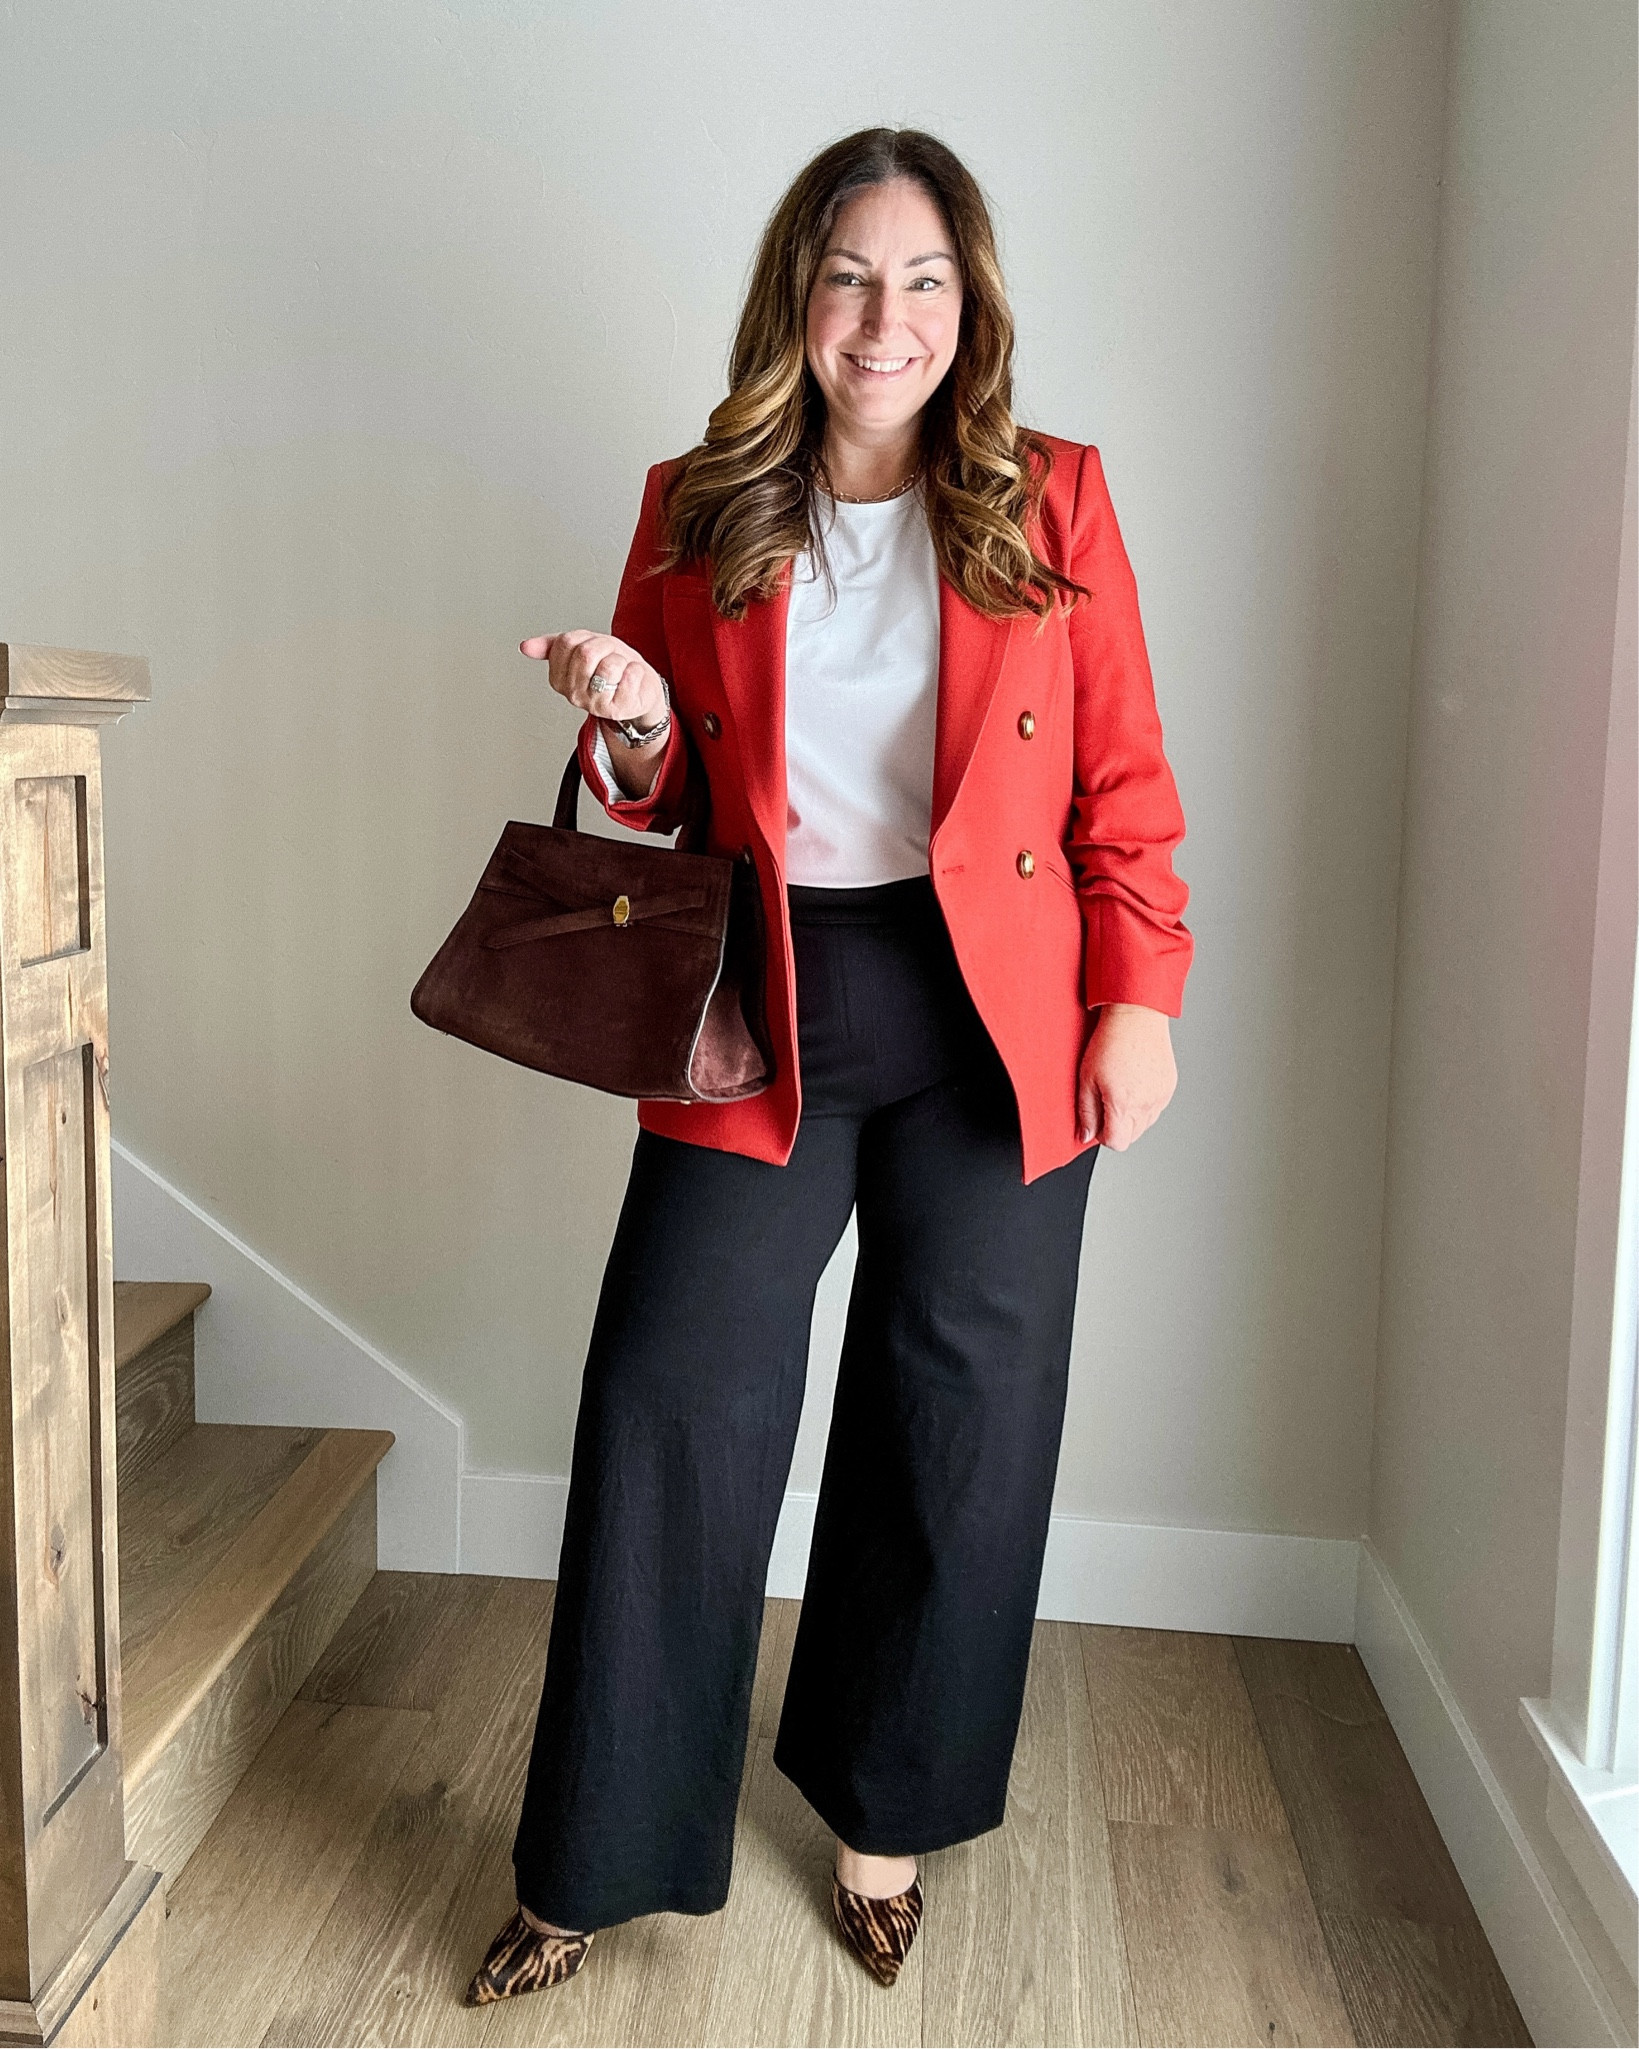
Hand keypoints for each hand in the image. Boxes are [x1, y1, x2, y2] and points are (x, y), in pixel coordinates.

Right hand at [521, 630, 665, 728]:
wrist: (637, 687)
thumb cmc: (608, 666)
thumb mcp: (580, 648)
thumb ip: (552, 646)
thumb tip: (525, 646)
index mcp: (558, 679)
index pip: (567, 642)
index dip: (586, 637)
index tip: (593, 648)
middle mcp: (574, 695)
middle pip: (587, 653)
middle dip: (605, 647)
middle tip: (610, 656)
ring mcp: (596, 705)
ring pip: (609, 665)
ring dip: (621, 659)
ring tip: (620, 670)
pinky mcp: (620, 709)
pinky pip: (629, 676)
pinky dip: (636, 670)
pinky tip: (631, 678)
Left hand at [1077, 1004, 1176, 1149]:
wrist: (1136, 1017)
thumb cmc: (1110, 1042)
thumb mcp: (1086, 1078)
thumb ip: (1086, 1112)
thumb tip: (1085, 1136)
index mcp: (1123, 1103)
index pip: (1116, 1143)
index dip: (1103, 1136)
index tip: (1097, 1121)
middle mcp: (1146, 1104)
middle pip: (1131, 1137)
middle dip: (1117, 1127)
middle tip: (1107, 1101)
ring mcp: (1160, 1097)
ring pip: (1144, 1125)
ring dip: (1131, 1117)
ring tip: (1122, 1090)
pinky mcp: (1169, 1088)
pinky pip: (1156, 1110)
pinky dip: (1144, 1105)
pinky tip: (1135, 1084)